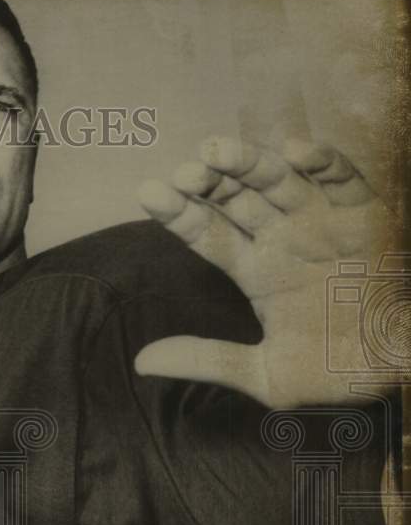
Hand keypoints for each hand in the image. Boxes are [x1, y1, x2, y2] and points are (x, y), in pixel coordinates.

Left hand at [136, 136, 402, 407]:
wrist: (397, 370)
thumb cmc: (333, 373)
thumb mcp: (263, 374)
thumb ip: (207, 361)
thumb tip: (140, 362)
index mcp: (255, 269)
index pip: (207, 233)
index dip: (178, 213)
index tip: (148, 193)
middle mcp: (283, 238)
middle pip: (237, 200)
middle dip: (209, 183)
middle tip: (184, 171)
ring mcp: (322, 224)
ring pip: (280, 182)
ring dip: (250, 163)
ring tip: (216, 151)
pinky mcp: (366, 217)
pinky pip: (345, 182)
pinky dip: (325, 163)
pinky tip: (295, 150)